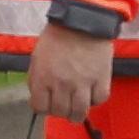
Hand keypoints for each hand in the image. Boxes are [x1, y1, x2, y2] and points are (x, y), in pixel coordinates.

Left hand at [26, 13, 116, 132]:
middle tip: (64, 107)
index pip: (40, 108)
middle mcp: (61, 84)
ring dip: (77, 114)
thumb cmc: (57, 39)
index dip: (44, 109)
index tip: (48, 105)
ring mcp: (83, 83)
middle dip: (60, 112)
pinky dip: (95, 100)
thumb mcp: (37, 60)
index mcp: (43, 78)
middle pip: (60, 112)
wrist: (81, 23)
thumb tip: (41, 97)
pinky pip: (99, 99)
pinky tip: (91, 95)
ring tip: (77, 111)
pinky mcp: (101, 78)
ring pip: (80, 112)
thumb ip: (37, 80)